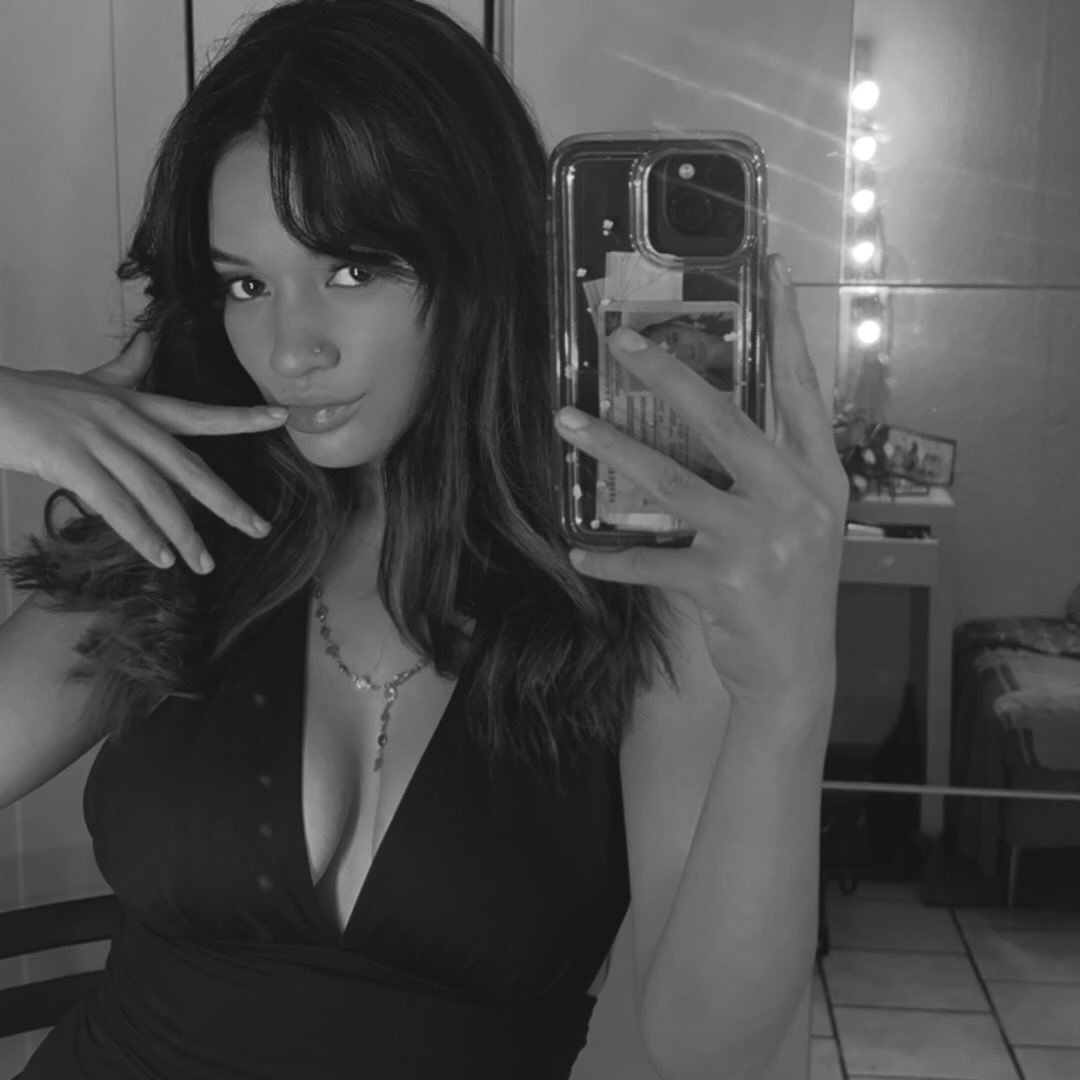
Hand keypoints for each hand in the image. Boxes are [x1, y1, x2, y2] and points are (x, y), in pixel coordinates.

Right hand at [0, 332, 288, 574]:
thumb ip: (124, 368)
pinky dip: (141, 534)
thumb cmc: (34, 394)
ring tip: (203, 563)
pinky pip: (115, 506)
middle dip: (227, 501)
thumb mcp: (87, 380)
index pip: (198, 413)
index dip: (241, 418)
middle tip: (259, 528)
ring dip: (183, 533)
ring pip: (155, 494)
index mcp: (134, 404)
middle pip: (188, 467)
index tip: (282, 419)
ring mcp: (99, 441)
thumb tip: (149, 341)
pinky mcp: (70, 462)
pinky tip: (160, 558)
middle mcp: (126, 422)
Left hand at [554, 254, 848, 716]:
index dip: (788, 330)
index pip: (803, 391)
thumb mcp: (800, 522)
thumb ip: (770, 472)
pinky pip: (649, 563)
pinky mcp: (723, 584)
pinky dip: (611, 558)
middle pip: (723, 421)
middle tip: (619, 341)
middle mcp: (797, 501)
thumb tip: (705, 419)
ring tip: (566, 423)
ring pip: (669, 483)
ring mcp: (761, 543)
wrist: (794, 673)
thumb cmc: (791, 589)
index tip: (771, 272)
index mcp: (820, 478)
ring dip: (610, 450)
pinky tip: (579, 553)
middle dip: (665, 376)